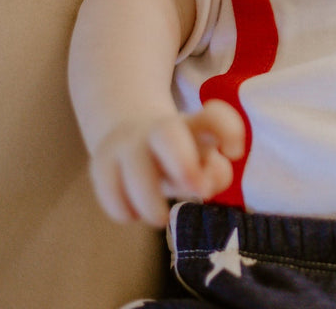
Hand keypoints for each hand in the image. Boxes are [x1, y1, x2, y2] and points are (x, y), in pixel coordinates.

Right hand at [89, 100, 245, 226]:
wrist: (131, 140)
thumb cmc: (180, 157)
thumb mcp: (203, 162)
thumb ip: (215, 173)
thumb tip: (207, 186)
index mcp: (193, 125)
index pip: (213, 117)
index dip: (229, 131)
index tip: (234, 153)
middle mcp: (160, 130)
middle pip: (167, 133)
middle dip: (183, 164)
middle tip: (196, 192)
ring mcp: (127, 145)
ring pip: (134, 166)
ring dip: (150, 200)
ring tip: (161, 219)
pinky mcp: (101, 165)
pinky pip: (108, 190)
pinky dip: (123, 209)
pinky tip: (133, 214)